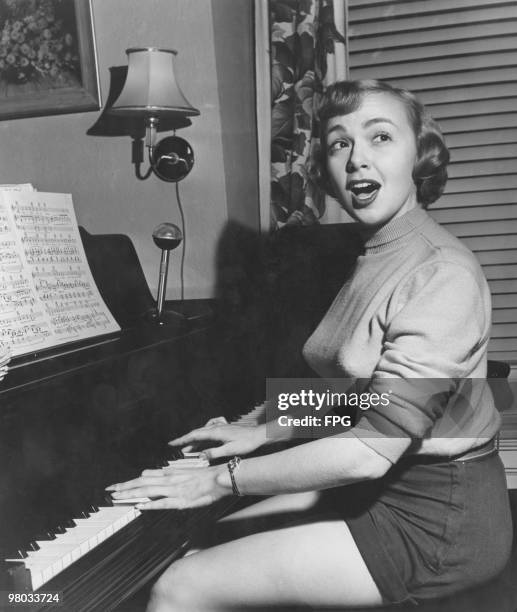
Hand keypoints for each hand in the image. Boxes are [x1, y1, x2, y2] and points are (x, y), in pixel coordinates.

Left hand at [106, 464, 227, 509]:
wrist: (220, 478)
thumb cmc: (203, 475)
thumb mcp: (180, 471)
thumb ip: (163, 473)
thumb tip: (145, 472)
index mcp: (168, 474)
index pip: (143, 478)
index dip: (127, 483)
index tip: (114, 487)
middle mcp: (168, 481)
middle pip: (141, 484)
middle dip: (124, 488)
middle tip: (109, 492)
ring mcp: (174, 491)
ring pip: (148, 492)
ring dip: (132, 495)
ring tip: (118, 498)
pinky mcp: (181, 501)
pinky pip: (163, 503)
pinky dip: (151, 504)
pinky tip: (140, 506)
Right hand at [170, 423, 264, 460]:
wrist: (259, 435)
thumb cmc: (247, 443)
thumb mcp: (230, 451)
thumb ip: (214, 453)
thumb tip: (201, 455)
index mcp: (216, 432)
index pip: (195, 436)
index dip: (182, 440)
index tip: (172, 443)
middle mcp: (217, 427)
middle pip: (197, 433)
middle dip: (186, 440)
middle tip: (176, 446)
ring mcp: (221, 426)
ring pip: (203, 432)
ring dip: (195, 439)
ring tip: (189, 448)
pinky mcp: (226, 427)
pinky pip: (210, 428)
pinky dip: (205, 433)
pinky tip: (205, 436)